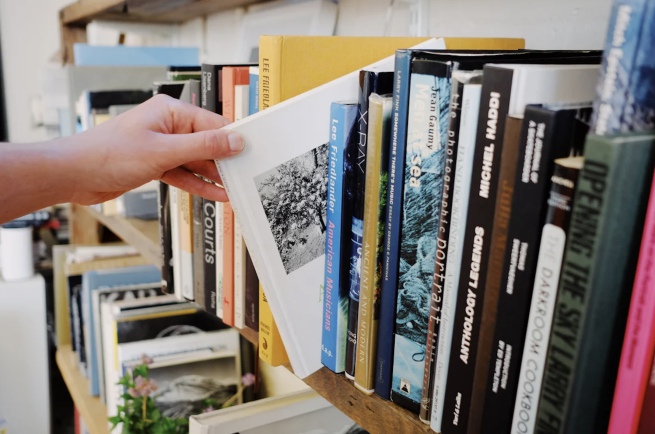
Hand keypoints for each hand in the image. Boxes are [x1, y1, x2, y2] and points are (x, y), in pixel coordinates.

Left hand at [62, 93, 243, 204]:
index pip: (213, 124)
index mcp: (170, 111)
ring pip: (196, 160)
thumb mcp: (163, 151)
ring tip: (236, 189)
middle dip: (225, 160)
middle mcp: (168, 125)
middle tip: (248, 176)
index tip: (253, 153)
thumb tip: (235, 141)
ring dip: (213, 176)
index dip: (233, 140)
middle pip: (207, 143)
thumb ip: (202, 146)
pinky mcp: (155, 164)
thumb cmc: (108, 155)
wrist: (73, 174)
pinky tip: (215, 194)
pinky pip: (184, 173)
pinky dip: (198, 183)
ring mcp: (161, 145)